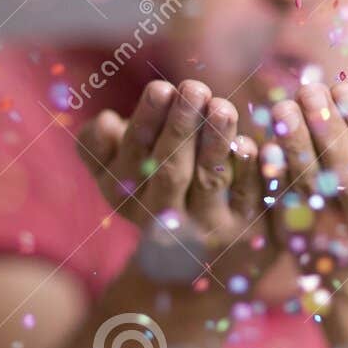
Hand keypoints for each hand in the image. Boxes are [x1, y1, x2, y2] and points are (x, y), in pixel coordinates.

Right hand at [76, 79, 273, 285]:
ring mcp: (206, 228)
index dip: (147, 123)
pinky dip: (248, 169)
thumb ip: (98, 147)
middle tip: (193, 88)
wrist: (195, 260)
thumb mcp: (114, 171)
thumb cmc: (152, 185)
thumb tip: (106, 123)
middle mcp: (163, 218)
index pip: (134, 158)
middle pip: (170, 172)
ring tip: (222, 107)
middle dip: (181, 128)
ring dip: (215, 142)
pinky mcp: (247, 230)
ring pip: (210, 181)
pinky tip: (249, 142)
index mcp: (126, 196)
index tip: (160, 87)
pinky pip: (248, 197)